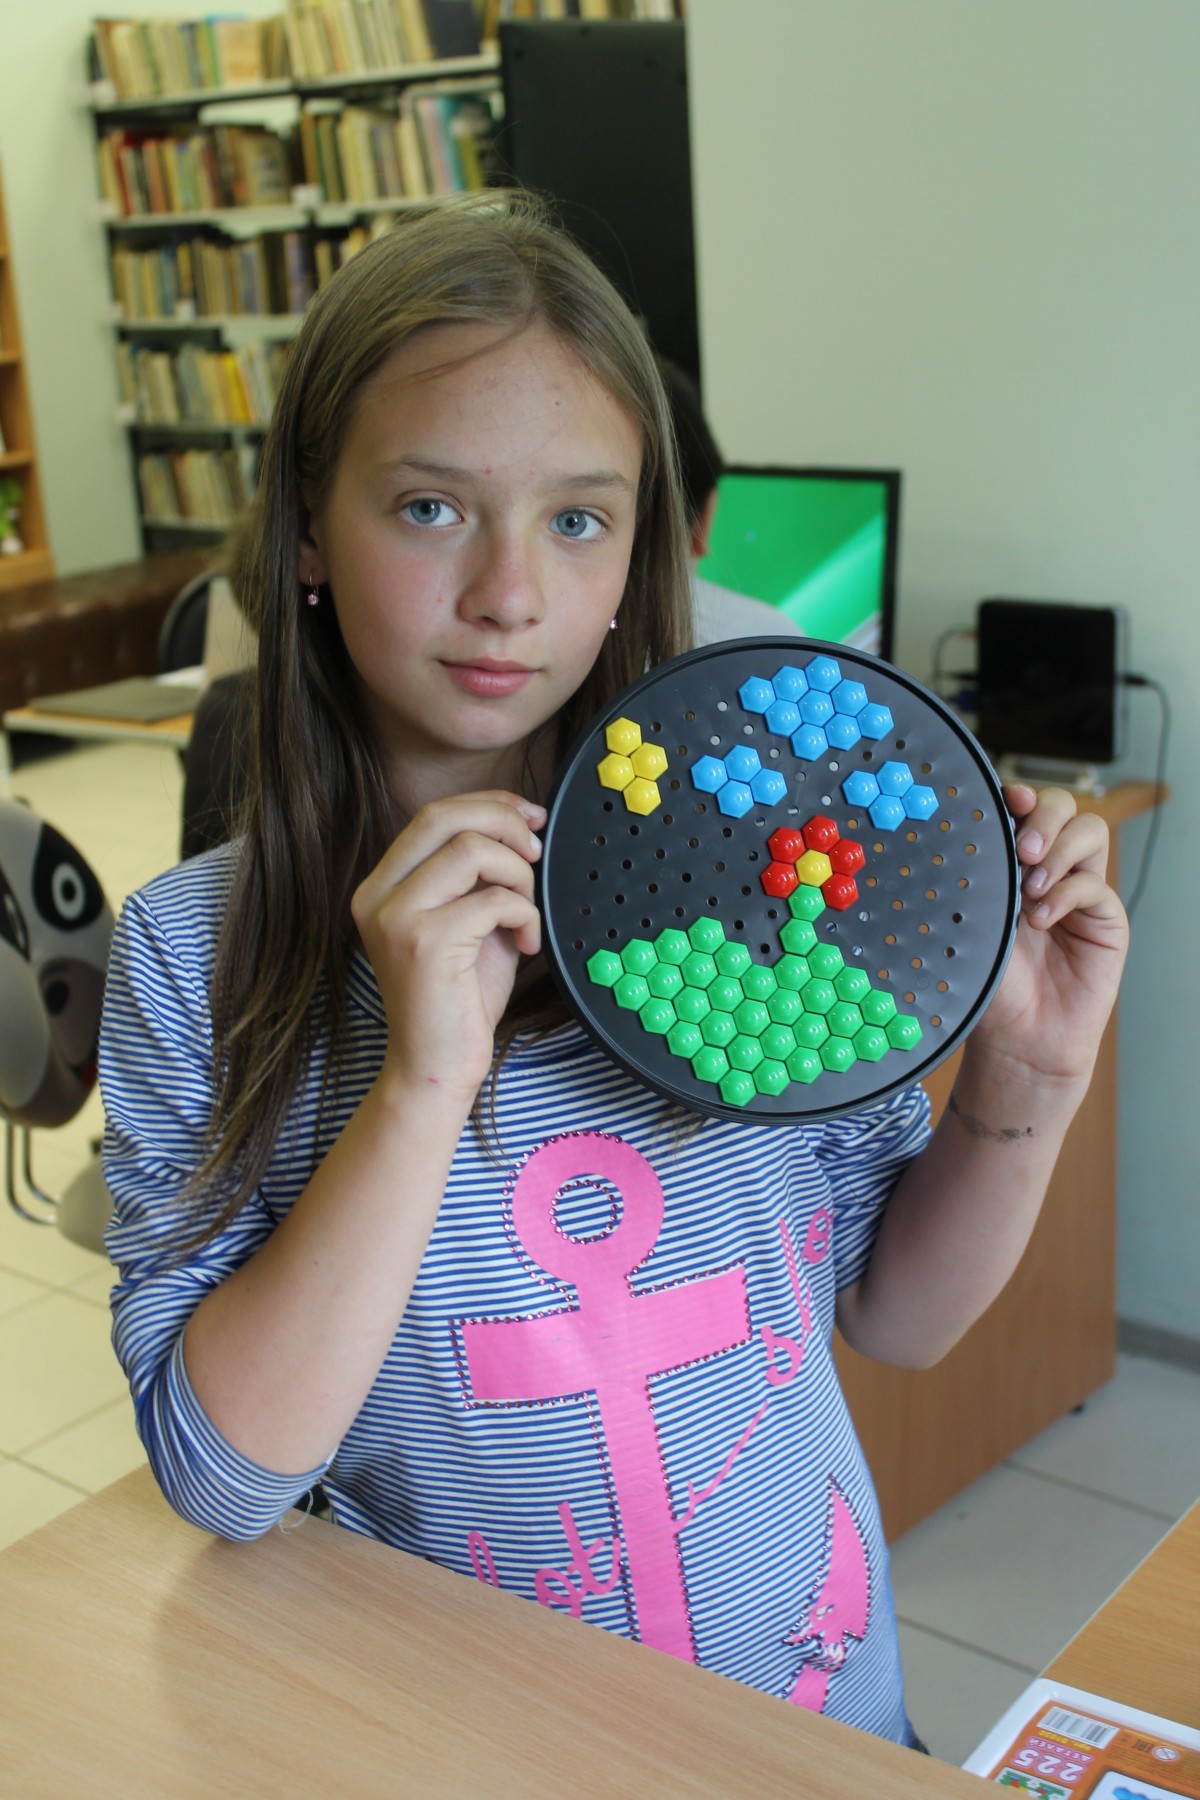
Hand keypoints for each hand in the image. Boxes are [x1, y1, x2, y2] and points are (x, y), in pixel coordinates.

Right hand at [350, 791, 545, 1103]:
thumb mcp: (466, 921)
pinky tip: (525, 945)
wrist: (437, 1065)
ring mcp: (395, 917)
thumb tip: (520, 822)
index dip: (487, 805)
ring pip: (471, 849)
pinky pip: (494, 899)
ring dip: (518, 873)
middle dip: (503, 821)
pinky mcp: (424, 943)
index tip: (530, 818)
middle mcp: (376, 896)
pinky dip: (525, 915)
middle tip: (536, 850)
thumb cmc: (458, 998)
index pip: (431, 816)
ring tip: (527, 911)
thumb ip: (477, 874)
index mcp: (381, 886)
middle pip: (442, 817)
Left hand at [967, 784, 1128, 1085]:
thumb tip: (956, 837)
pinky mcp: (1105, 918)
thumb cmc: (987, 986)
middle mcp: (1046, 868)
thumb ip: (972, 881)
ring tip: (1031, 887)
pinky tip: (1042, 918)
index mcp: (1007, 863)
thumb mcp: (968, 925)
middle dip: (1045, 813)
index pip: (1021, 809)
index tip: (1005, 800)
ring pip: (1089, 831)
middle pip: (1062, 806)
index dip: (1017, 796)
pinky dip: (1068, 893)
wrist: (1017, 1039)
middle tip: (1023, 846)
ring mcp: (1078, 890)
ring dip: (1061, 848)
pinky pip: (1095, 883)